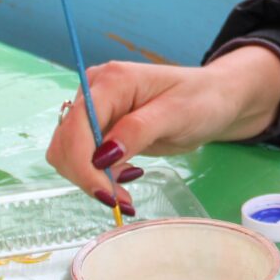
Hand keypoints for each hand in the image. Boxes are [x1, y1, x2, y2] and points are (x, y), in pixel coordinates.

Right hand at [44, 46, 279, 208]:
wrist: (214, 100)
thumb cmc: (201, 100)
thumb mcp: (176, 115)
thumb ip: (137, 131)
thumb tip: (101, 156)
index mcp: (111, 81)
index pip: (77, 128)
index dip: (84, 166)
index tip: (108, 196)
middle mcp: (94, 92)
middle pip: (65, 143)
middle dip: (87, 177)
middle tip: (123, 198)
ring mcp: (95, 109)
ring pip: (69, 154)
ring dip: (92, 179)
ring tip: (128, 189)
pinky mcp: (99, 127)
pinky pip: (83, 158)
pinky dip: (98, 175)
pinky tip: (128, 176)